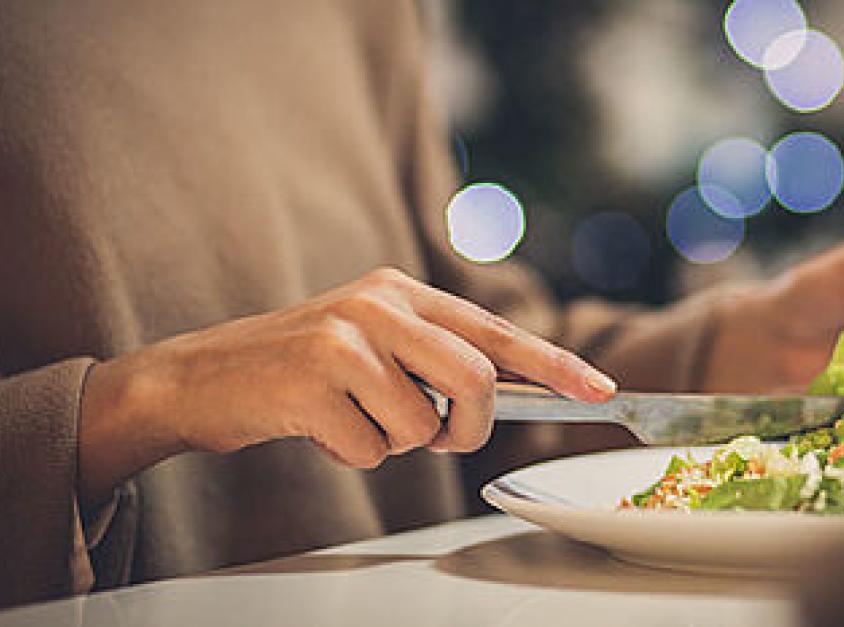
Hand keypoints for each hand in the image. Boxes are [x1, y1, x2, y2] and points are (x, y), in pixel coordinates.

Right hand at [78, 267, 615, 503]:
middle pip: (476, 380)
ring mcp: (344, 339)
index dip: (554, 364)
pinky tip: (317, 425)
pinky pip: (371, 450)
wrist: (202, 377)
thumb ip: (434, 361)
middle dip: (469, 428)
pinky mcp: (311, 381)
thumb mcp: (373, 346)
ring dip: (394, 441)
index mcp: (402, 291)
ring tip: (351, 416)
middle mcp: (380, 304)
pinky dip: (351, 454)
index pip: (495, 331)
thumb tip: (502, 398)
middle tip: (440, 437)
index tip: (600, 391)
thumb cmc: (304, 371)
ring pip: (422, 424)